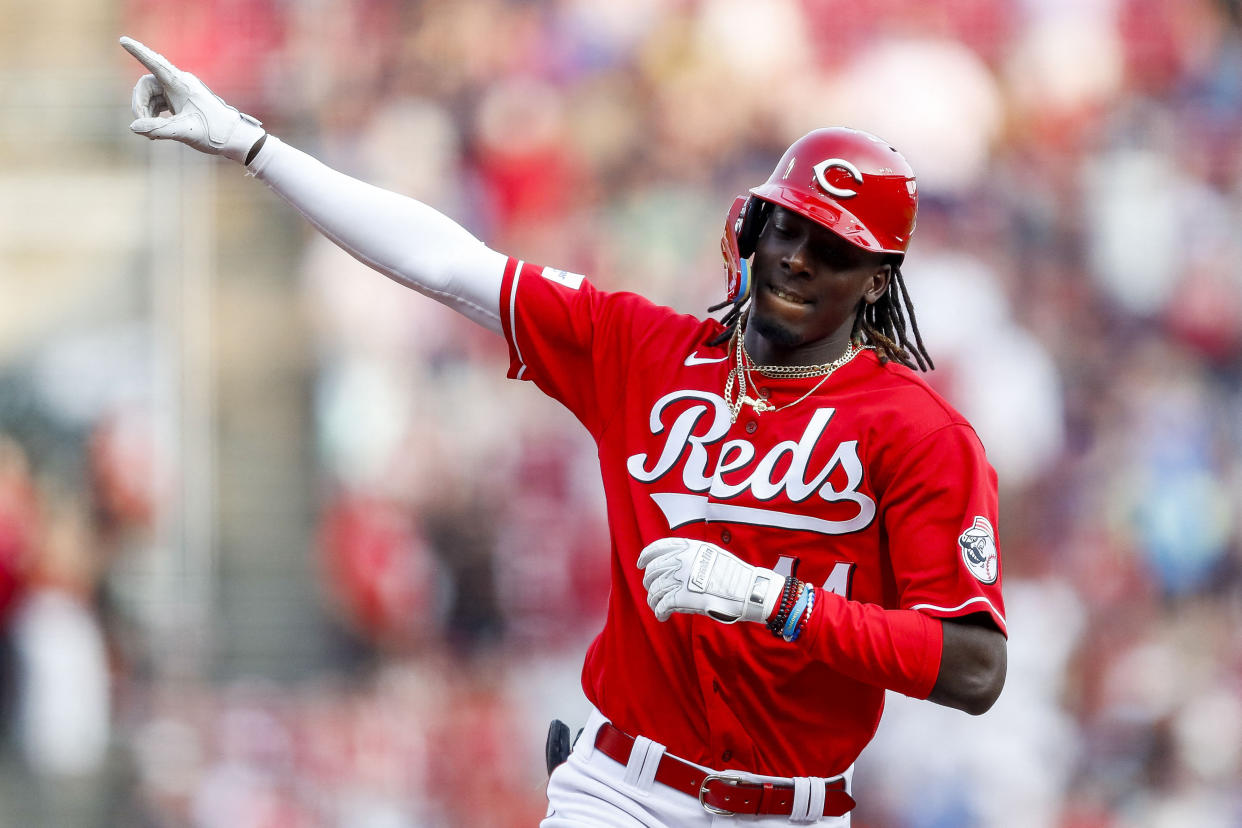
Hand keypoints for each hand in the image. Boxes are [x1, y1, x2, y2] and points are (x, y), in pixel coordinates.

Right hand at [120, 36, 264, 162]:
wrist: (234, 138)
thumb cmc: (214, 132)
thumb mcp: (185, 132)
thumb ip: (158, 129)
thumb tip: (133, 127)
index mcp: (181, 84)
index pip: (155, 64)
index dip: (138, 52)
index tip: (122, 40)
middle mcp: (179, 83)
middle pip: (146, 85)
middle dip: (140, 105)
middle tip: (143, 128)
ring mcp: (179, 91)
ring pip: (150, 95)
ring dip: (146, 113)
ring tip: (152, 134)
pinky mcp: (180, 100)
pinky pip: (158, 102)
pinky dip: (153, 115)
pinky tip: (156, 131)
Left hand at [638, 538, 782, 623]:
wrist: (749, 590)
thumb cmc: (734, 574)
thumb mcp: (712, 554)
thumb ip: (692, 556)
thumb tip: (674, 565)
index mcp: (688, 547)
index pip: (657, 548)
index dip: (645, 557)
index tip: (641, 565)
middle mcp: (682, 560)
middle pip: (653, 571)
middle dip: (650, 583)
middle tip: (654, 591)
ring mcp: (681, 578)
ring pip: (655, 590)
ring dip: (654, 600)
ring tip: (658, 607)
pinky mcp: (683, 597)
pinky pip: (662, 606)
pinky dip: (659, 612)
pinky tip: (662, 616)